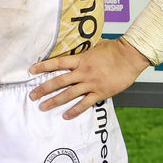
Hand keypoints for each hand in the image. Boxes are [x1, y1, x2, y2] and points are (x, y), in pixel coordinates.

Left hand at [28, 37, 150, 119]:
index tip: (31, 70)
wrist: (130, 57)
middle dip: (43, 89)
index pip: (57, 63)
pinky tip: (65, 116)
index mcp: (81, 59)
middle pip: (58, 81)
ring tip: (42, 107)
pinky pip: (84, 104)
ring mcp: (91, 83)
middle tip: (32, 95)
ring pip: (68, 94)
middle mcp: (83, 72)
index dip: (43, 66)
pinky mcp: (100, 93)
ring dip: (54, 101)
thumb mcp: (96, 46)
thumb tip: (76, 48)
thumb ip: (85, 50)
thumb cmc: (115, 49)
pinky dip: (74, 110)